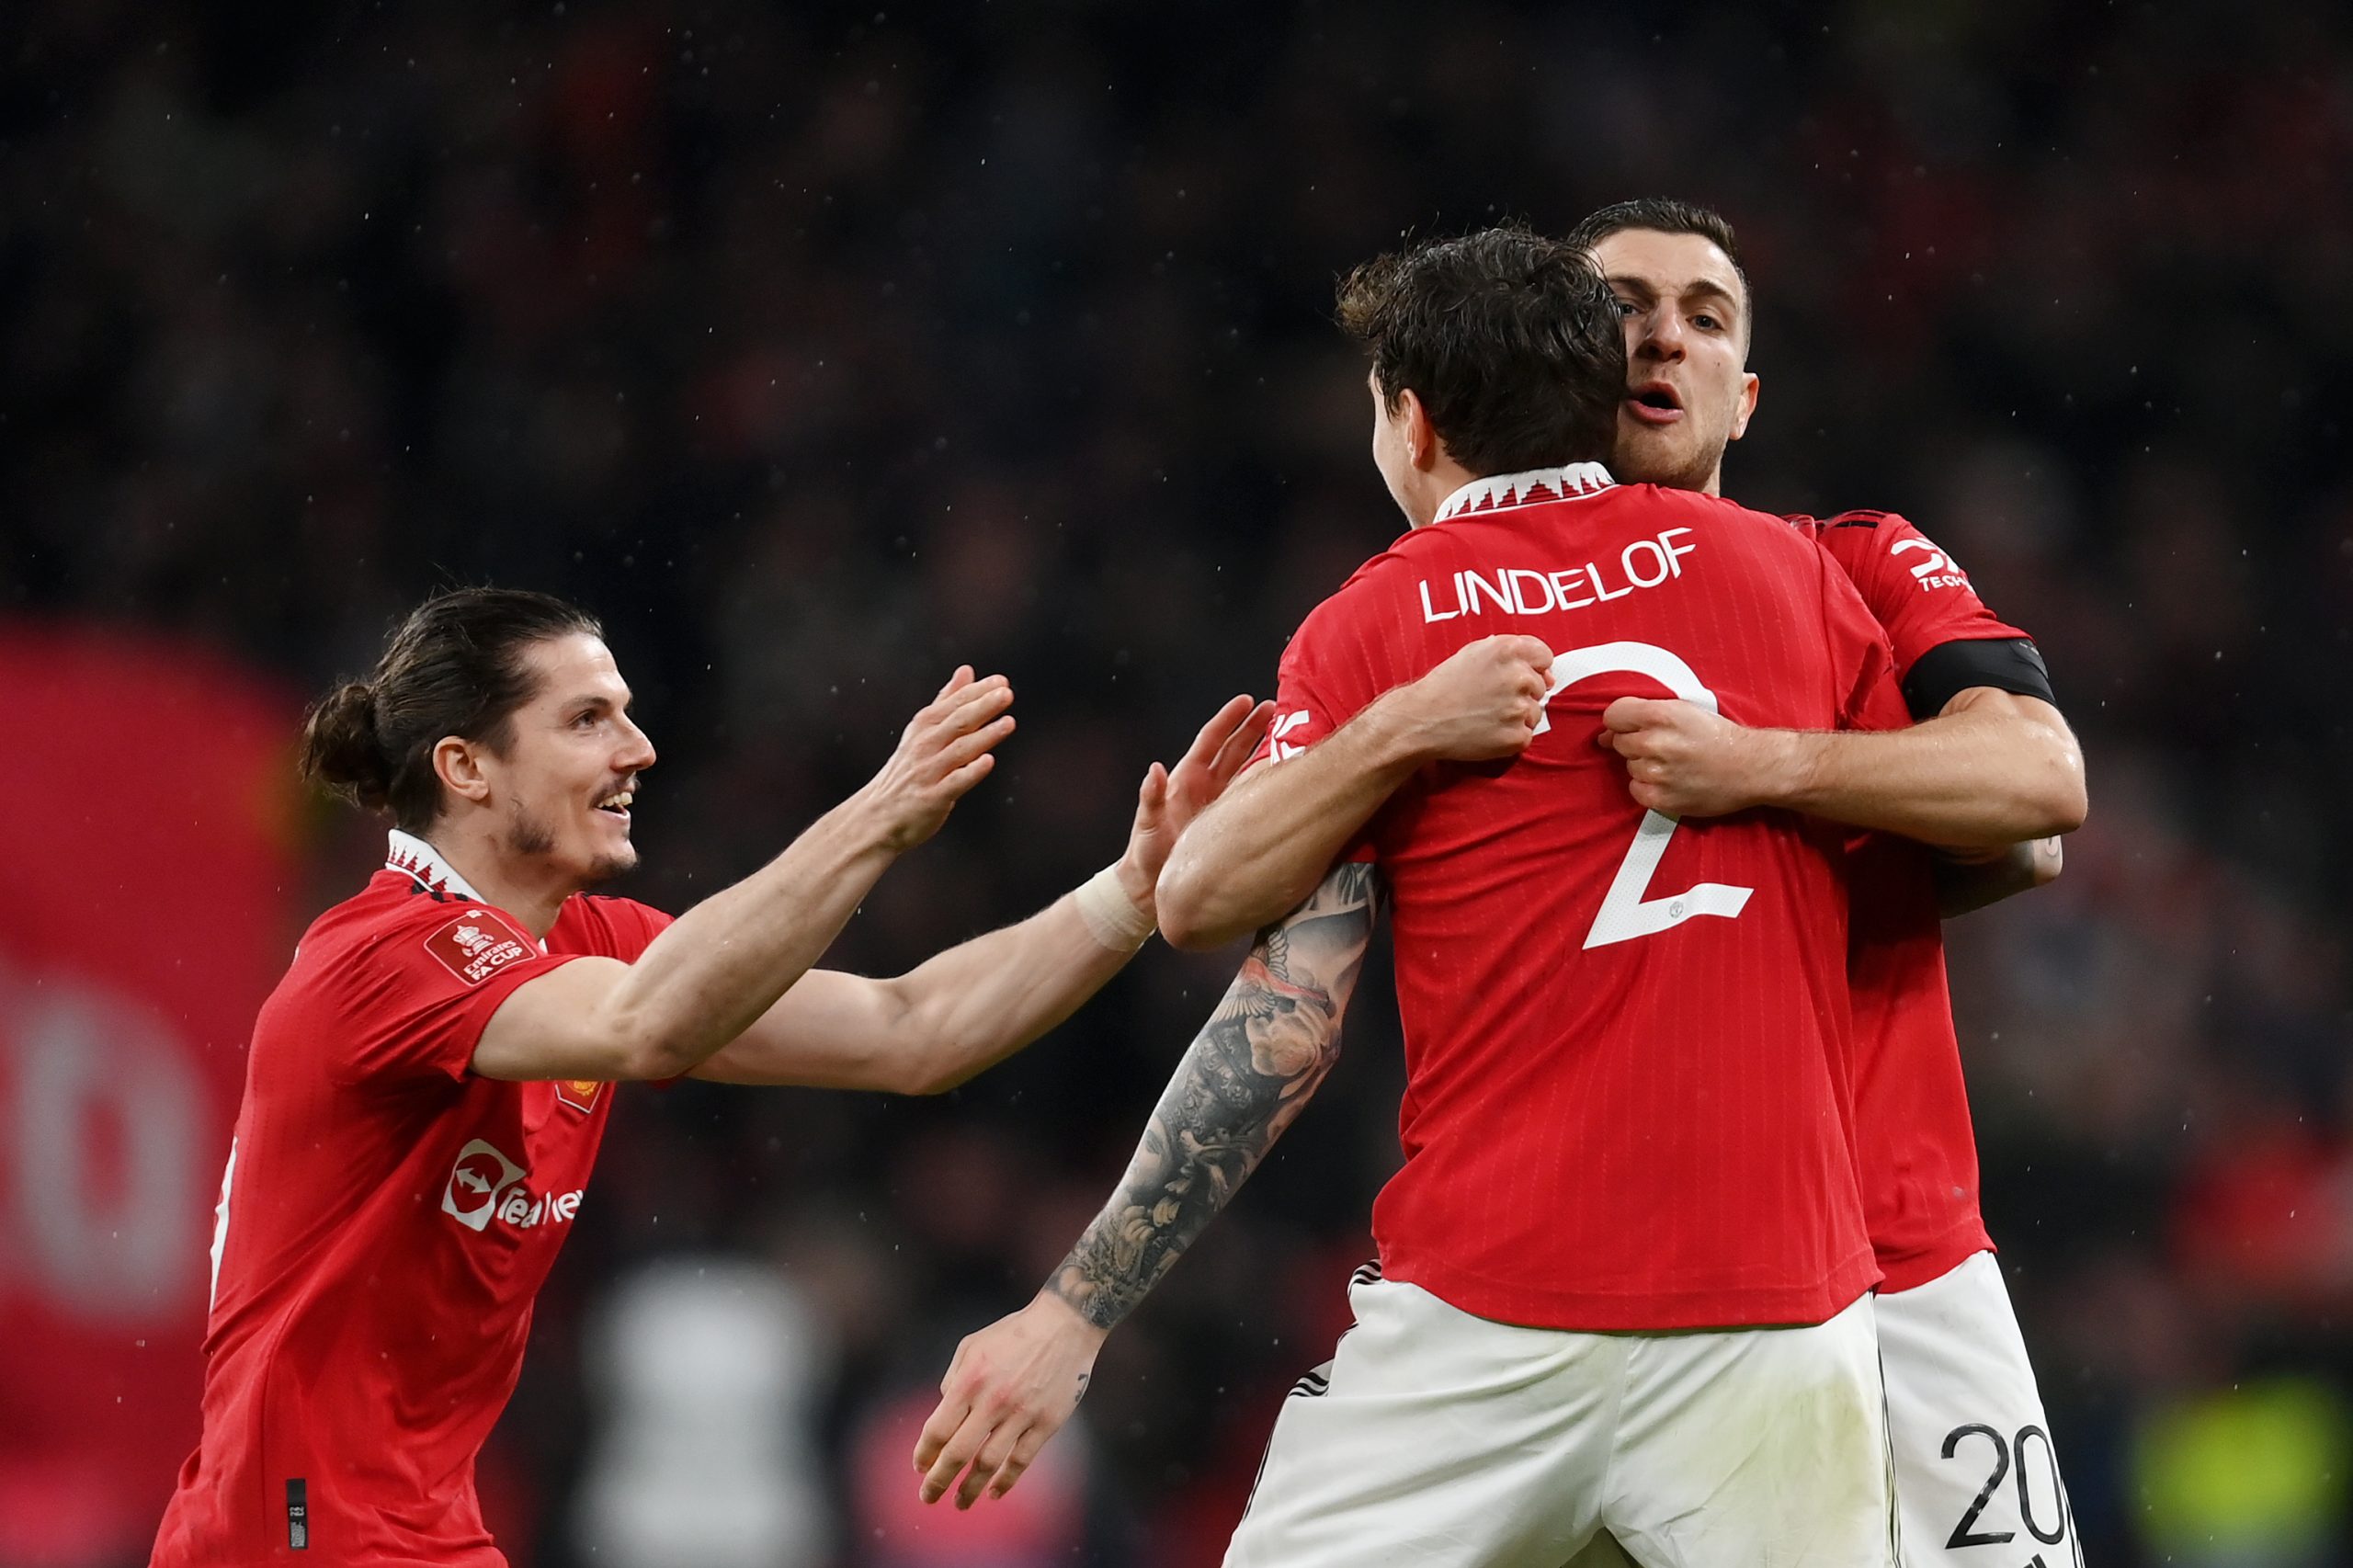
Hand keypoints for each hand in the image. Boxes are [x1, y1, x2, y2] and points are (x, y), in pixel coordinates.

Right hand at [860, 667, 1015, 850]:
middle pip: (958, 722)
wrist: (877, 815)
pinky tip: (988, 762)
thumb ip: (947, 701)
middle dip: (983, 706)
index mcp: (924, 727)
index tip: (1000, 681)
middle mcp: (925, 746)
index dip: (977, 692)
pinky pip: (954, 782)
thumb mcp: (922, 730)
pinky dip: (971, 772)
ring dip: (985, 735)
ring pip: (960, 750)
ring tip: (1009, 722)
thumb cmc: (907, 770)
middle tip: (1006, 693)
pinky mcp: (932, 797)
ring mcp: (929, 771)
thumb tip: (967, 670)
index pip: (954, 704)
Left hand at [914, 1292, 1106, 1508]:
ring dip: (971, 1488)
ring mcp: (1022, 1413)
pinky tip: (995, 1492)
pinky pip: (1022, 1460)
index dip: (925, 1453)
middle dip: (938, 1480)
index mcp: (970, 1379)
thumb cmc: (1013, 1333)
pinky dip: (1006, 1481)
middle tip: (928, 1497)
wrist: (1066, 1323)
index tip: (920, 1467)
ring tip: (960, 1503)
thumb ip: (953, 1379)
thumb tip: (944, 1412)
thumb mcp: (972, 1345)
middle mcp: (993, 1400)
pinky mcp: (1047, 1422)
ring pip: (989, 1463)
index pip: (938, 1429)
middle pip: (958, 1453)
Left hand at [1114, 694, 1275, 911]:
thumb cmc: (1145, 854)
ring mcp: (1219, 803)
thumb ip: (1150, 798)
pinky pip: (1250, 798)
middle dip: (1253, 727)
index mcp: (1186, 779)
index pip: (1211, 741)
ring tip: (1286, 734)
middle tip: (1275, 709)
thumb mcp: (1147, 824)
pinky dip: (1265, 784)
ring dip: (1263, 750)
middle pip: (1234, 749)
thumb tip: (1155, 770)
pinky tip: (1283, 778)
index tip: (1246, 701)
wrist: (1152, 886)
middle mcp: (1205, 786)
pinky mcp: (1228, 822)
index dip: (1229, 720)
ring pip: (1245, 769)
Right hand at [1380, 634, 1554, 763]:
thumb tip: (1549, 676)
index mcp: (1508, 650)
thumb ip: (1512, 653)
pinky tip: (1487, 731)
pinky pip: (1526, 736)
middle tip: (1490, 699)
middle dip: (1521, 693)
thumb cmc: (1445, 685)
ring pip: (1535, 712)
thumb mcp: (1475, 652)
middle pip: (1540, 686)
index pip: (1545, 656)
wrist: (1421, 720)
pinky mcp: (1516, 737)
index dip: (1532, 667)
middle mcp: (1518, 676)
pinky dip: (1510, 737)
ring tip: (1487, 716)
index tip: (1515, 677)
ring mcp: (1518, 708)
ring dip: (1516, 716)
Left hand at [1596, 696, 1787, 817]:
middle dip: (1635, 743)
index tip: (1633, 727)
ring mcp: (1656, 773)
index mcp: (1661, 715)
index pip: (1612, 716)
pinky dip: (1649, 787)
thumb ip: (1644, 714)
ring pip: (1630, 767)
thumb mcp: (1684, 709)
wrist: (1751, 768)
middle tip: (1665, 747)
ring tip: (1674, 764)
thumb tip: (1604, 733)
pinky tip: (1672, 781)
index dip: (1621, 722)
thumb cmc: (1717, 736)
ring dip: (1645, 765)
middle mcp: (1655, 743)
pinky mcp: (1660, 799)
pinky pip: (1636, 790)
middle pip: (1619, 742)